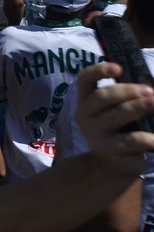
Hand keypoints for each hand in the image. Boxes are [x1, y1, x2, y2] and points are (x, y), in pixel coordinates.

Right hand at [75, 62, 153, 176]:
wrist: (110, 163)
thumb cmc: (116, 127)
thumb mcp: (114, 109)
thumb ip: (125, 96)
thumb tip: (150, 87)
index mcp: (85, 100)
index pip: (84, 80)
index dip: (98, 71)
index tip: (118, 68)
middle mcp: (85, 116)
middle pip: (102, 97)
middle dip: (126, 91)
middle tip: (149, 90)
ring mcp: (96, 135)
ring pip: (116, 117)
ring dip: (137, 107)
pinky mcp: (110, 152)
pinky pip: (131, 141)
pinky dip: (147, 138)